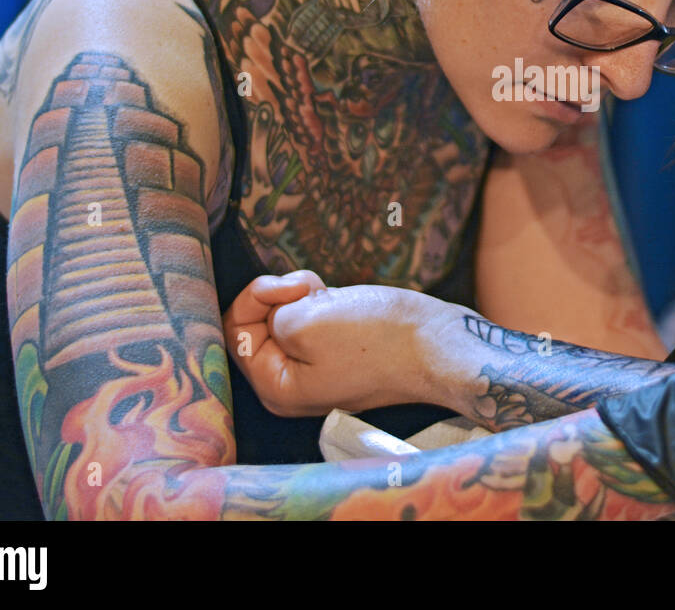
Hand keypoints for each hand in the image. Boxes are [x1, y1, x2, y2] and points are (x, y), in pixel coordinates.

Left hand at [222, 273, 454, 416]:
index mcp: (276, 387)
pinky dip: (323, 303)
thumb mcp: (306, 320)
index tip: (292, 287)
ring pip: (287, 317)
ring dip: (304, 296)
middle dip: (281, 296)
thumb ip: (269, 314)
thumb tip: (275, 311)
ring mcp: (318, 371)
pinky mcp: (341, 354)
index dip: (256, 297)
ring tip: (332, 294)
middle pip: (259, 325)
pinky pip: (313, 322)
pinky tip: (343, 301)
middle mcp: (292, 386)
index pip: (236, 332)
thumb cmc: (377, 337)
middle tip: (313, 288)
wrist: (438, 345)